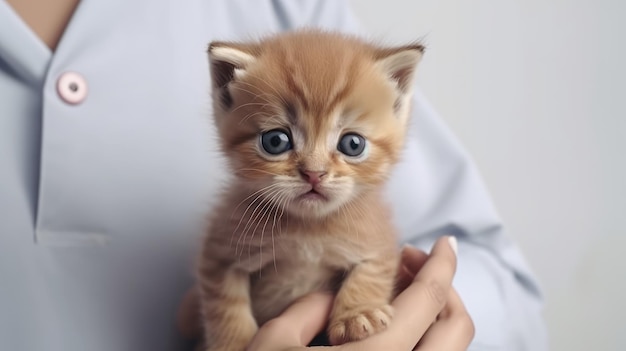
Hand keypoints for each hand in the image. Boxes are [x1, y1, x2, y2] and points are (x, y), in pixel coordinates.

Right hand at [247, 236, 473, 350]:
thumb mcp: (271, 346)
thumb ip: (306, 310)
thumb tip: (329, 299)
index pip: (429, 298)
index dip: (442, 263)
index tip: (446, 243)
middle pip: (456, 329)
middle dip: (445, 291)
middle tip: (410, 270)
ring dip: (435, 322)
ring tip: (397, 303)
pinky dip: (424, 347)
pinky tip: (389, 338)